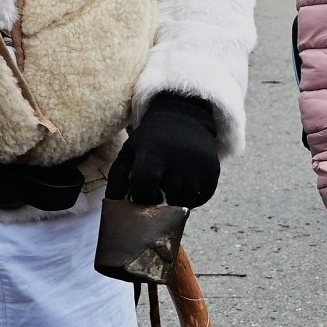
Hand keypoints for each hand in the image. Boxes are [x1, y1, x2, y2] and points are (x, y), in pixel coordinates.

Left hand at [106, 92, 220, 206]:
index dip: (142, 196)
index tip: (144, 194)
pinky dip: (192, 199)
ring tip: (170, 187)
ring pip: (186, 202)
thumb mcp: (129, 152)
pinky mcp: (213, 171)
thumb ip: (117, 179)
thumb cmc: (150, 141)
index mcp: (153, 152)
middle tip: (158, 192)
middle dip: (161, 201)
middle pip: (168, 198)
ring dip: (176, 201)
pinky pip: (201, 199)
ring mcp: (198, 166)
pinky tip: (184, 186)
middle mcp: (178, 159)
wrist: (183, 118)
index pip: (144, 185)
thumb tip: (113, 207)